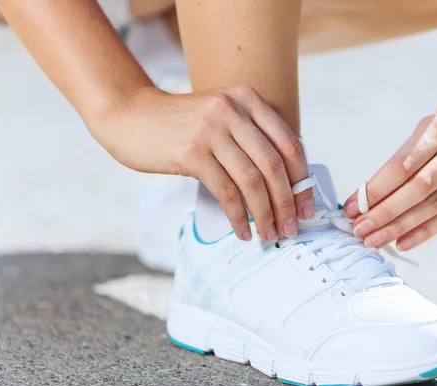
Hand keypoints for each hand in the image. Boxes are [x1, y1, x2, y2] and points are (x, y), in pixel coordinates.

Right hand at [91, 85, 314, 241]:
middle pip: (274, 164)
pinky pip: (225, 191)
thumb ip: (250, 139)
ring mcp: (211, 130)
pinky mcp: (191, 152)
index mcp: (247, 99)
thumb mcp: (221, 118)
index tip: (306, 207)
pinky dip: (238, 217)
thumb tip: (285, 187)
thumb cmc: (180, 125)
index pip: (290, 144)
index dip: (302, 181)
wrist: (130, 116)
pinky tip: (241, 231)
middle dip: (287, 203)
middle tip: (292, 228)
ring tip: (269, 234)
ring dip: (265, 214)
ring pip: (252, 181)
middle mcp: (232, 110)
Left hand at [343, 113, 436, 250]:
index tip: (351, 209)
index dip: (374, 190)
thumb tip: (360, 205)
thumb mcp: (419, 138)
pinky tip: (401, 243)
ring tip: (374, 239)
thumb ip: (394, 168)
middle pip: (417, 188)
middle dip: (384, 212)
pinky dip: (423, 233)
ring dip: (399, 227)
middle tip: (360, 229)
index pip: (401, 165)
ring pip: (433, 206)